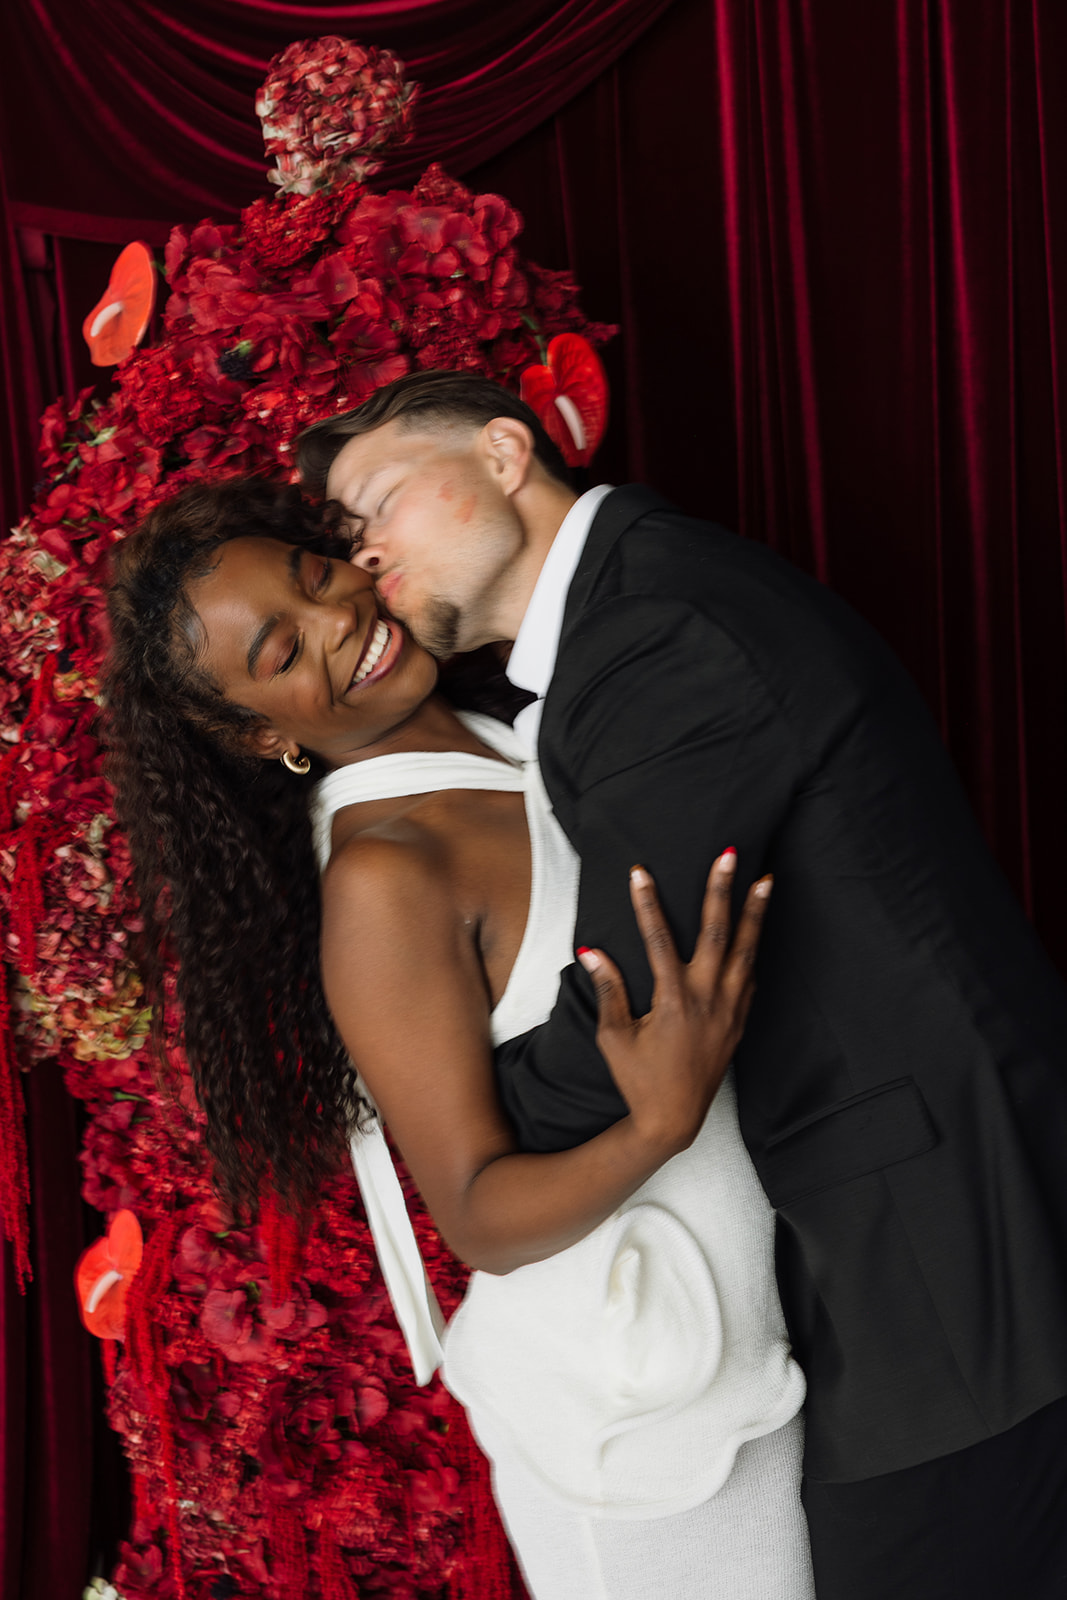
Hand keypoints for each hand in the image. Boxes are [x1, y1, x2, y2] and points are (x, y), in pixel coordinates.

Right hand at [577, 852, 770, 1155]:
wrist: (673, 1120)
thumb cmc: (638, 1079)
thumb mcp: (615, 1037)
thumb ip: (609, 990)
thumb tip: (591, 951)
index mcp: (674, 1002)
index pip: (659, 940)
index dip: (648, 904)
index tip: (641, 872)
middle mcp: (707, 1000)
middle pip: (718, 934)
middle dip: (722, 890)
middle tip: (730, 855)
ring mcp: (729, 1010)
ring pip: (747, 951)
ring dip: (756, 914)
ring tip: (766, 881)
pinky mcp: (739, 1021)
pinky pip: (751, 977)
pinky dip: (755, 950)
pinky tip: (757, 931)